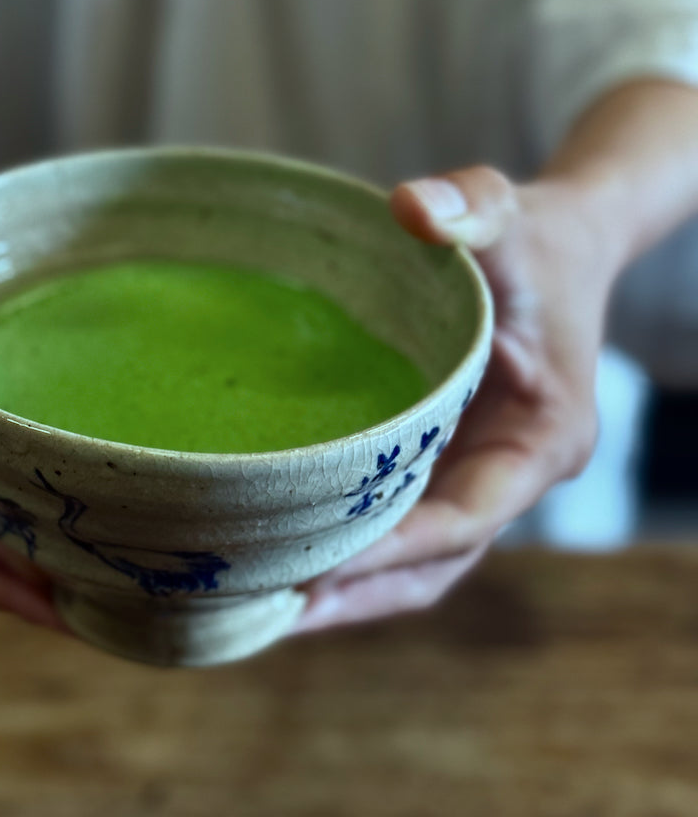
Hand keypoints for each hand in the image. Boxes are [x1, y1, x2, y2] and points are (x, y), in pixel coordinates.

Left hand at [294, 165, 611, 632]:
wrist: (556, 247)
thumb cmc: (532, 237)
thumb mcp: (507, 210)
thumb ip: (470, 204)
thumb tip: (410, 205)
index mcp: (545, 437)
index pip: (469, 517)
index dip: (397, 547)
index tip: (321, 568)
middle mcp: (514, 473)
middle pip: (437, 563)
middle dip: (359, 594)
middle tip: (270, 612)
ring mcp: (481, 477)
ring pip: (418, 561)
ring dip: (348, 590)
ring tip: (260, 609)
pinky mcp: (449, 468)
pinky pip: (400, 526)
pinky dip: (349, 550)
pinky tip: (282, 556)